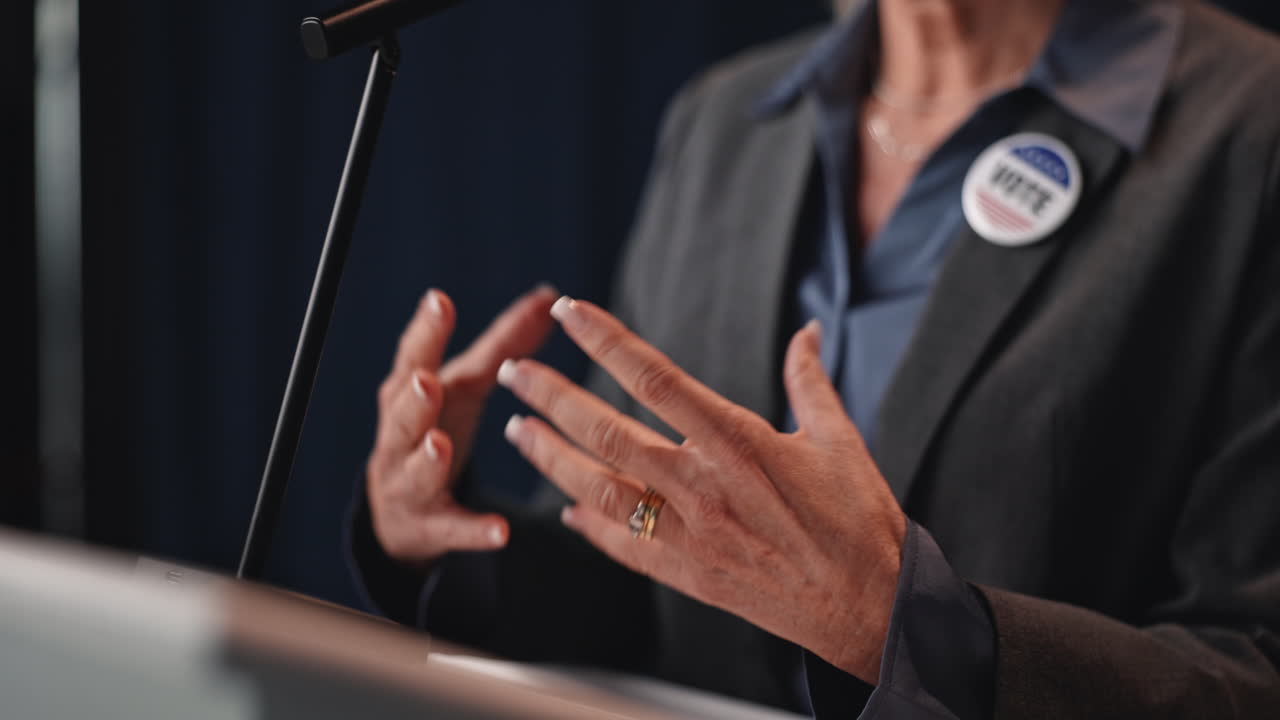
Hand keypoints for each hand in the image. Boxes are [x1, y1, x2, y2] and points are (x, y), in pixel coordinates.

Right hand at [366, 285, 558, 567]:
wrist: (402, 513)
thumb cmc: (438, 430)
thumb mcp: (466, 388)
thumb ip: (504, 345)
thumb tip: (547, 296)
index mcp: (410, 396)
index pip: (413, 358)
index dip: (425, 331)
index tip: (439, 300)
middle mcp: (402, 438)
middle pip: (401, 416)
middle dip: (413, 399)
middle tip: (426, 381)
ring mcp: (410, 485)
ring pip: (414, 472)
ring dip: (426, 459)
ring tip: (438, 445)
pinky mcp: (430, 527)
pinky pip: (451, 530)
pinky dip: (473, 530)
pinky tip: (499, 532)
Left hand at [497, 297, 905, 682]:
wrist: (866, 604)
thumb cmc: (856, 520)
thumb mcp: (839, 438)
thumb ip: (809, 380)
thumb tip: (806, 331)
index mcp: (738, 441)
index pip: (655, 377)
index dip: (606, 341)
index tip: (570, 312)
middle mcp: (703, 486)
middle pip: (608, 433)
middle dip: (554, 398)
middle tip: (514, 373)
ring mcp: (689, 534)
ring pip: (601, 490)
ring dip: (553, 459)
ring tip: (518, 432)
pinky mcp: (687, 574)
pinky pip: (623, 546)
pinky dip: (590, 524)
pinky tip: (565, 505)